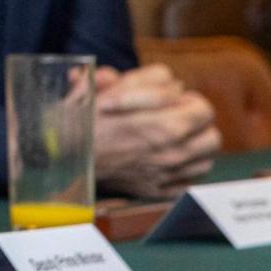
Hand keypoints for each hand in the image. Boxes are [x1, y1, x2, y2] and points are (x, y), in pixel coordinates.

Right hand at [93, 64, 219, 198]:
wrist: (58, 155)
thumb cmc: (81, 118)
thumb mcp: (112, 85)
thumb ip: (147, 79)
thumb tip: (172, 84)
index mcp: (164, 126)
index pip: (204, 108)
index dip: (187, 99)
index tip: (171, 99)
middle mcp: (171, 154)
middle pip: (212, 136)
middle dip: (196, 124)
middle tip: (174, 117)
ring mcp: (164, 175)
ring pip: (205, 160)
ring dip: (194, 147)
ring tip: (173, 138)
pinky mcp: (155, 190)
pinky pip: (189, 182)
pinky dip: (183, 171)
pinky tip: (166, 159)